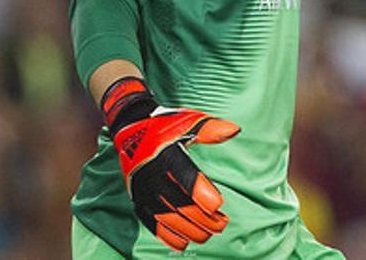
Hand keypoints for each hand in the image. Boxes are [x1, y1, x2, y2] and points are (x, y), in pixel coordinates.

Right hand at [102, 77, 239, 251]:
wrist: (131, 127)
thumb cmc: (165, 125)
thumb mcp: (186, 121)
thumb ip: (209, 129)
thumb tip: (235, 130)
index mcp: (164, 153)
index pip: (183, 175)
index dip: (201, 192)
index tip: (218, 204)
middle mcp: (151, 172)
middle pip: (178, 202)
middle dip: (202, 218)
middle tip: (221, 224)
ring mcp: (142, 187)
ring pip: (166, 216)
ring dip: (188, 230)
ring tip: (207, 235)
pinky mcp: (137, 197)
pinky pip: (150, 222)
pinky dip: (166, 235)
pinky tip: (183, 243)